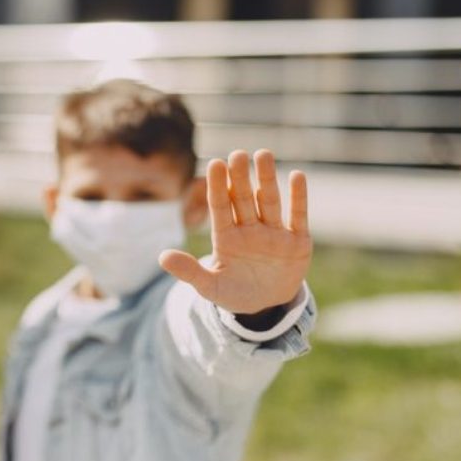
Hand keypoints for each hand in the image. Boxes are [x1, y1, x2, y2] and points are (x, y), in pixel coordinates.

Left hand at [159, 149, 311, 313]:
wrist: (265, 306)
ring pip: (269, 201)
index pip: (220, 206)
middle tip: (237, 154)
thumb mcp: (209, 286)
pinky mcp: (297, 242)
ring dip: (267, 179)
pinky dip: (298, 198)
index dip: (217, 186)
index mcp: (225, 238)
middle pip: (243, 199)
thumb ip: (189, 271)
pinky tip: (297, 176)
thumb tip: (162, 257)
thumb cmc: (233, 292)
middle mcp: (249, 230)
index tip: (214, 163)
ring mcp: (273, 234)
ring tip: (263, 154)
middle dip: (240, 177)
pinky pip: (297, 216)